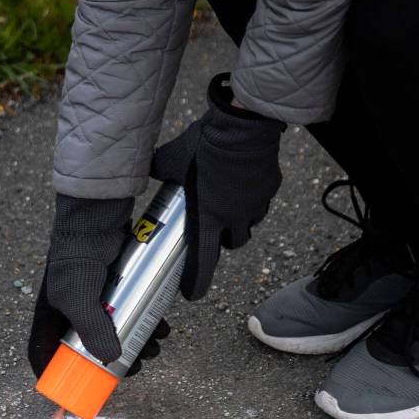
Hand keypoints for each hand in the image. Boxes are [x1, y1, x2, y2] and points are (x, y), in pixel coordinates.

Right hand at [27, 194, 170, 377]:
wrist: (97, 219)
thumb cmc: (77, 258)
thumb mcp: (79, 299)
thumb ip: (92, 331)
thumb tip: (114, 360)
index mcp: (50, 318)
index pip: (44, 354)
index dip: (55, 376)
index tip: (73, 393)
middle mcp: (71, 312)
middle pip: (90, 351)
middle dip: (116, 363)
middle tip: (137, 367)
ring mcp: (96, 301)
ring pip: (116, 334)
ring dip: (138, 345)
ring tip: (155, 345)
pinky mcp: (118, 290)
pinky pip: (132, 314)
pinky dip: (147, 323)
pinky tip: (162, 326)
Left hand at [151, 73, 285, 300]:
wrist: (243, 124)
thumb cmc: (204, 144)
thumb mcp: (172, 158)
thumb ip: (160, 169)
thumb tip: (148, 168)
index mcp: (208, 217)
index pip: (204, 261)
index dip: (197, 281)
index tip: (192, 294)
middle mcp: (234, 217)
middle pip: (232, 243)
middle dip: (224, 239)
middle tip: (214, 225)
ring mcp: (255, 205)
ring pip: (249, 225)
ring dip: (239, 221)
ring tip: (230, 203)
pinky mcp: (270, 189)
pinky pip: (262, 202)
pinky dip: (253, 199)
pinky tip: (245, 183)